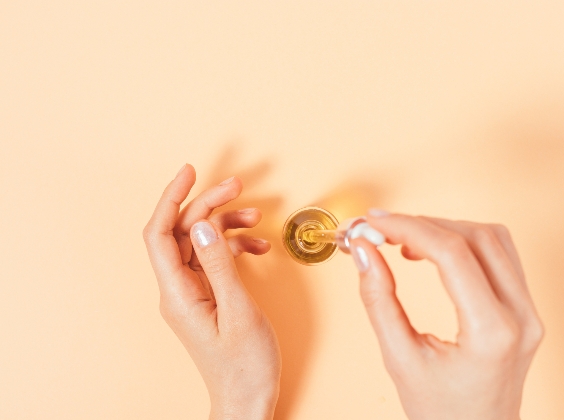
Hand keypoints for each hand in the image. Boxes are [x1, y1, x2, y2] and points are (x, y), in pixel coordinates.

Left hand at [142, 164, 280, 419]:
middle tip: (236, 187)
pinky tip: (257, 247)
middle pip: (182, 232)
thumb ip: (220, 264)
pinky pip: (215, 259)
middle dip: (207, 204)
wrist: (247, 399)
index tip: (189, 172)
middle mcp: (179, 290)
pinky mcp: (208, 296)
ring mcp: (193, 293)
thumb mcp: (239, 311)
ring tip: (254, 217)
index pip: (160, 234)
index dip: (171, 198)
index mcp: (178, 294)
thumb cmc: (244, 366)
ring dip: (225, 224)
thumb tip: (202, 224)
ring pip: (200, 243)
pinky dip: (235, 246)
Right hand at [350, 210, 543, 419]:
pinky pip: (500, 254)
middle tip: (378, 228)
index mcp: (492, 333)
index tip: (371, 224)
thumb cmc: (441, 413)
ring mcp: (530, 311)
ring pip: (492, 238)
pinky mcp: (525, 309)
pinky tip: (434, 250)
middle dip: (421, 223)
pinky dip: (464, 241)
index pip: (451, 253)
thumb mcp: (400, 359)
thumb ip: (379, 300)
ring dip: (444, 228)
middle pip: (474, 236)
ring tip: (403, 239)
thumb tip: (363, 251)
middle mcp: (521, 316)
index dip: (406, 228)